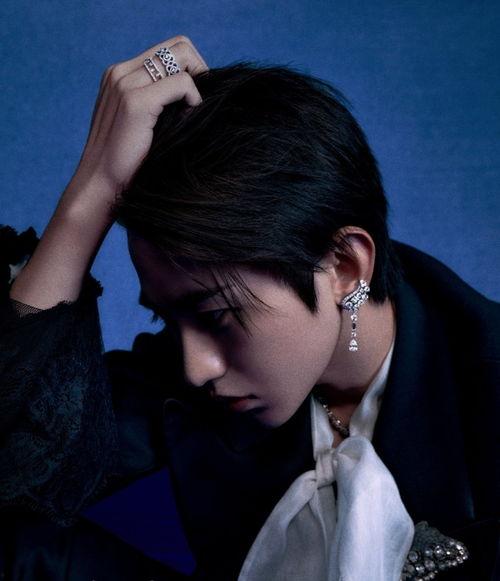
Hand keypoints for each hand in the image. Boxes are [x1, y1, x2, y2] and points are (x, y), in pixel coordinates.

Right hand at [68, 35, 207, 205]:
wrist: (101, 187)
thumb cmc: (125, 164)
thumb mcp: (141, 125)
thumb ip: (157, 103)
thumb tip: (193, 96)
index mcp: (119, 75)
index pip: (168, 51)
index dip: (191, 70)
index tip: (195, 100)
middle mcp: (120, 73)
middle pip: (179, 45)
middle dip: (200, 71)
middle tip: (200, 104)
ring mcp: (125, 84)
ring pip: (182, 57)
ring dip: (198, 85)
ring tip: (192, 114)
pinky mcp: (135, 102)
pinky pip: (182, 83)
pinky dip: (193, 100)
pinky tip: (188, 121)